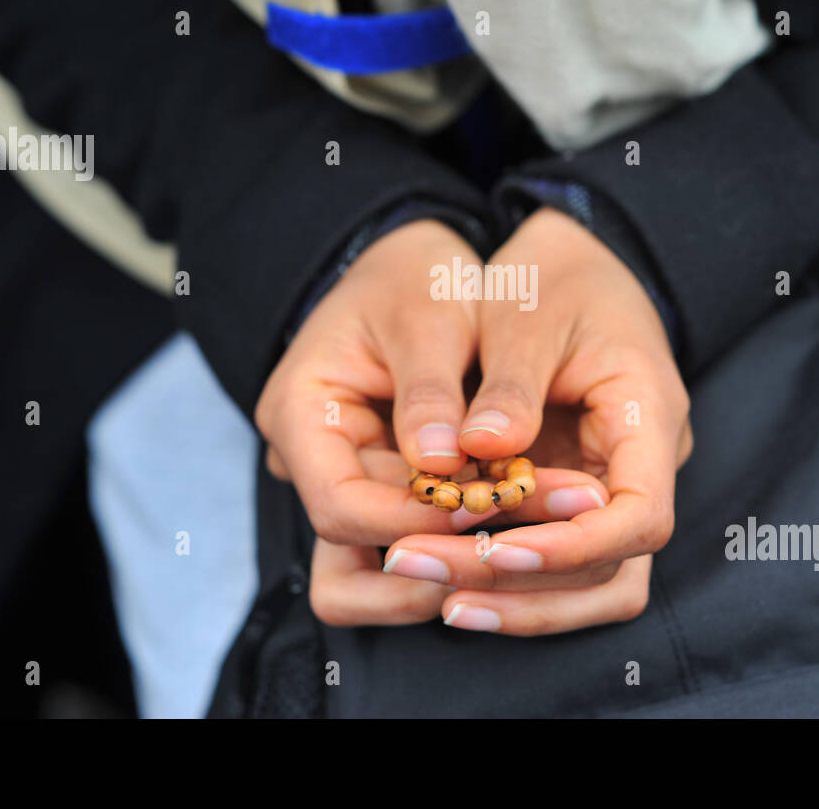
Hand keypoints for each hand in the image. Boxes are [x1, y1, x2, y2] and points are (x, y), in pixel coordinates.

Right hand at [255, 218, 608, 544]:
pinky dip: (459, 526)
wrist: (417, 264)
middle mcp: (309, 457)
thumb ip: (430, 391)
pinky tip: (515, 510)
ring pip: (380, 554)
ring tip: (519, 536)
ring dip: (446, 554)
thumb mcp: (428, 318)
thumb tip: (441, 466)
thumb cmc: (417, 278)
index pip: (339, 506)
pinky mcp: (381, 481)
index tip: (482, 507)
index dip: (410, 520)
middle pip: (352, 548)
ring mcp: (343, 473)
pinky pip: (412, 526)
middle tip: (507, 548)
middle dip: (430, 554)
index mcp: (299, 412)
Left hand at [377, 208, 692, 633]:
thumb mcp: (525, 315)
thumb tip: (475, 449)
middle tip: (419, 569)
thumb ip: (509, 386)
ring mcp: (614, 486)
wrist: (571, 263)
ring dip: (513, 598)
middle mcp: (643, 466)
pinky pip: (558, 561)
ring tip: (422, 581)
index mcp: (648, 415)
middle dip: (520, 585)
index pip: (640, 518)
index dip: (571, 549)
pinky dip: (506, 577)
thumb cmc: (553, 279)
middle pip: (611, 569)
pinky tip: (442, 573)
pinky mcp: (577, 496)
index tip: (492, 551)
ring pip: (590, 583)